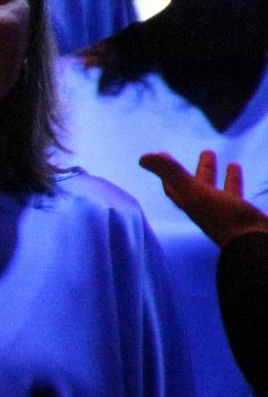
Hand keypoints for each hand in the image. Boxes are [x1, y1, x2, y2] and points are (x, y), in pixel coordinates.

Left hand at [139, 150, 267, 246]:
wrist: (254, 244)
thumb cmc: (222, 217)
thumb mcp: (194, 192)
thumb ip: (171, 173)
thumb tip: (142, 158)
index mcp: (190, 203)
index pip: (173, 187)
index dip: (166, 172)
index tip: (165, 155)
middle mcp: (205, 208)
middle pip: (199, 186)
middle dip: (202, 170)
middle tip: (208, 152)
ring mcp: (224, 212)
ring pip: (221, 190)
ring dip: (223, 176)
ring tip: (232, 163)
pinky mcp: (243, 214)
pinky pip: (238, 195)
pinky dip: (238, 183)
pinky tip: (242, 176)